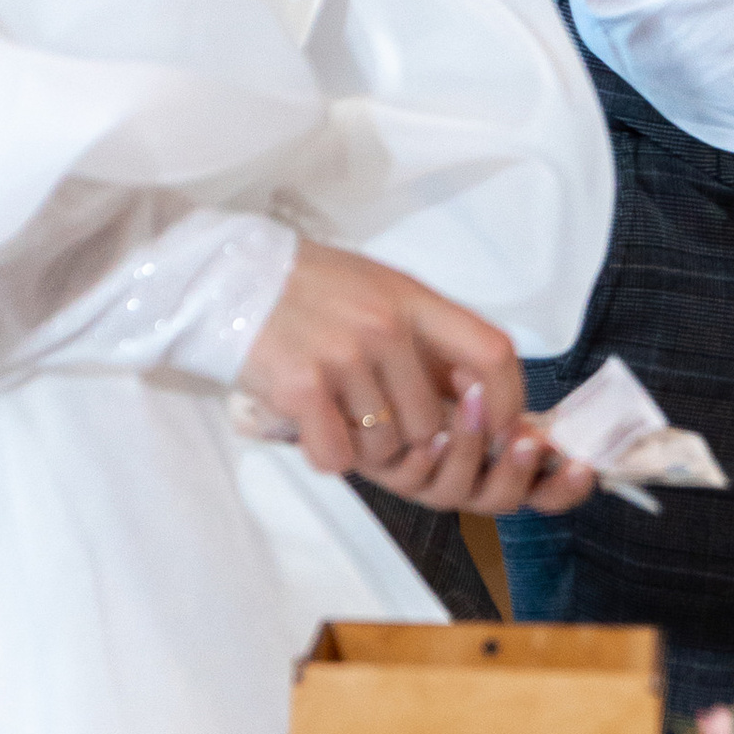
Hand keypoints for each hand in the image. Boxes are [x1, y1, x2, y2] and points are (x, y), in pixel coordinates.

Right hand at [237, 241, 595, 518]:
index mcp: (412, 299)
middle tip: (375, 420)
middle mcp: (384, 326)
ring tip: (335, 411)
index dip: (507, 402)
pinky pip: (337, 456)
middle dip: (410, 440)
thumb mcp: (381, 289)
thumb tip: (480, 392)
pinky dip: (325, 453)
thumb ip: (429, 333)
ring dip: (363, 447)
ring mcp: (342, 356)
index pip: (492, 353)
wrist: (226, 277)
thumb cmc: (309, 289)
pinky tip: (310, 422)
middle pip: (433, 422)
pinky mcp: (301, 386)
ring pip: (385, 446)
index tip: (500, 427)